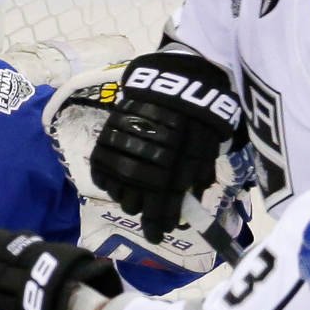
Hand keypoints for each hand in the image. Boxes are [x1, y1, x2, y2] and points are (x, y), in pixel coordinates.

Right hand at [86, 53, 243, 242]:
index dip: (160, 221)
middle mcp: (150, 152)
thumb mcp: (207, 141)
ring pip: (122, 183)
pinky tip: (115, 186)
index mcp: (178, 157)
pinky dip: (108, 180)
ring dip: (127, 199)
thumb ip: (200, 169)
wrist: (176, 73)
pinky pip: (102, 164)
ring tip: (132, 204)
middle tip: (149, 220)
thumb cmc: (197, 108)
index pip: (166, 198)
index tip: (158, 236)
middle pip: (141, 196)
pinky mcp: (112, 130)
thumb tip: (194, 194)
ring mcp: (128, 142)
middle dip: (145, 213)